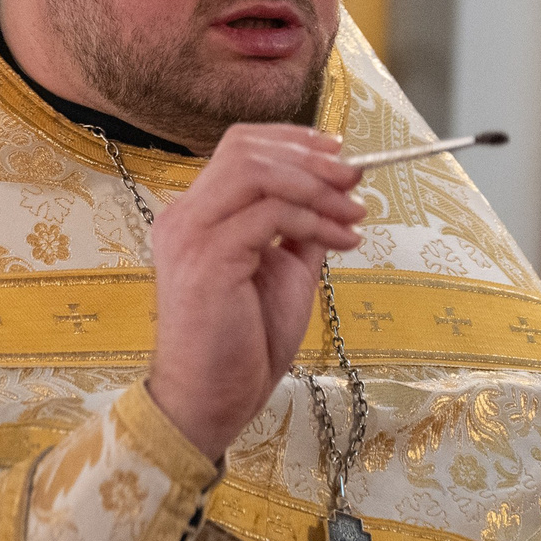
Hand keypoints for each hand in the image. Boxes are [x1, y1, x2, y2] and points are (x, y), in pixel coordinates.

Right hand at [146, 125, 365, 459]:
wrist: (213, 400)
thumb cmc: (243, 344)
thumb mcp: (284, 273)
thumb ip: (299, 232)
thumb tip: (337, 195)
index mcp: (197, 217)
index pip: (238, 148)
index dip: (291, 140)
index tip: (338, 154)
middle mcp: (185, 217)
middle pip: (246, 149)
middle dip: (310, 157)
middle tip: (355, 179)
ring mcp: (190, 235)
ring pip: (256, 172)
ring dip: (317, 186)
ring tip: (354, 213)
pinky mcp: (208, 258)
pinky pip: (270, 215)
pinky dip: (315, 221)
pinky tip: (343, 240)